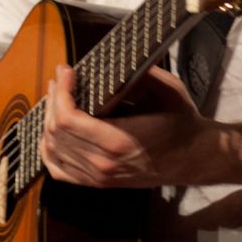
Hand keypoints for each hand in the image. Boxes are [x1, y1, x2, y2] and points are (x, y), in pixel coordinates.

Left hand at [40, 63, 206, 187]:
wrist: (193, 158)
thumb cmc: (181, 122)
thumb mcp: (167, 89)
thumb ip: (139, 73)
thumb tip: (110, 58)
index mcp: (119, 141)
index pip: (68, 119)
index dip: (60, 91)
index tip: (66, 70)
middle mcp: (104, 164)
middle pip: (55, 132)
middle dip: (53, 99)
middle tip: (60, 79)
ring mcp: (98, 177)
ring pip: (52, 149)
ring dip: (48, 119)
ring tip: (56, 97)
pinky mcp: (97, 183)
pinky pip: (58, 170)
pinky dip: (48, 149)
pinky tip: (51, 130)